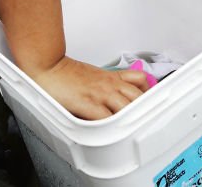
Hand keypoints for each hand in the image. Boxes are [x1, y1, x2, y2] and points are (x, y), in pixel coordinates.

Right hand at [30, 56, 149, 119]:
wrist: (50, 66)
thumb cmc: (66, 72)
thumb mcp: (93, 74)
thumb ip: (105, 84)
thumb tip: (113, 98)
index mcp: (111, 77)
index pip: (140, 80)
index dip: (149, 92)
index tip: (151, 102)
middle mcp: (109, 85)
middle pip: (138, 97)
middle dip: (144, 110)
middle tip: (146, 121)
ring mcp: (100, 94)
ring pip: (127, 108)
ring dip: (131, 120)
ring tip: (133, 131)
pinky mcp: (89, 104)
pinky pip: (107, 119)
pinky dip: (112, 128)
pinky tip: (113, 134)